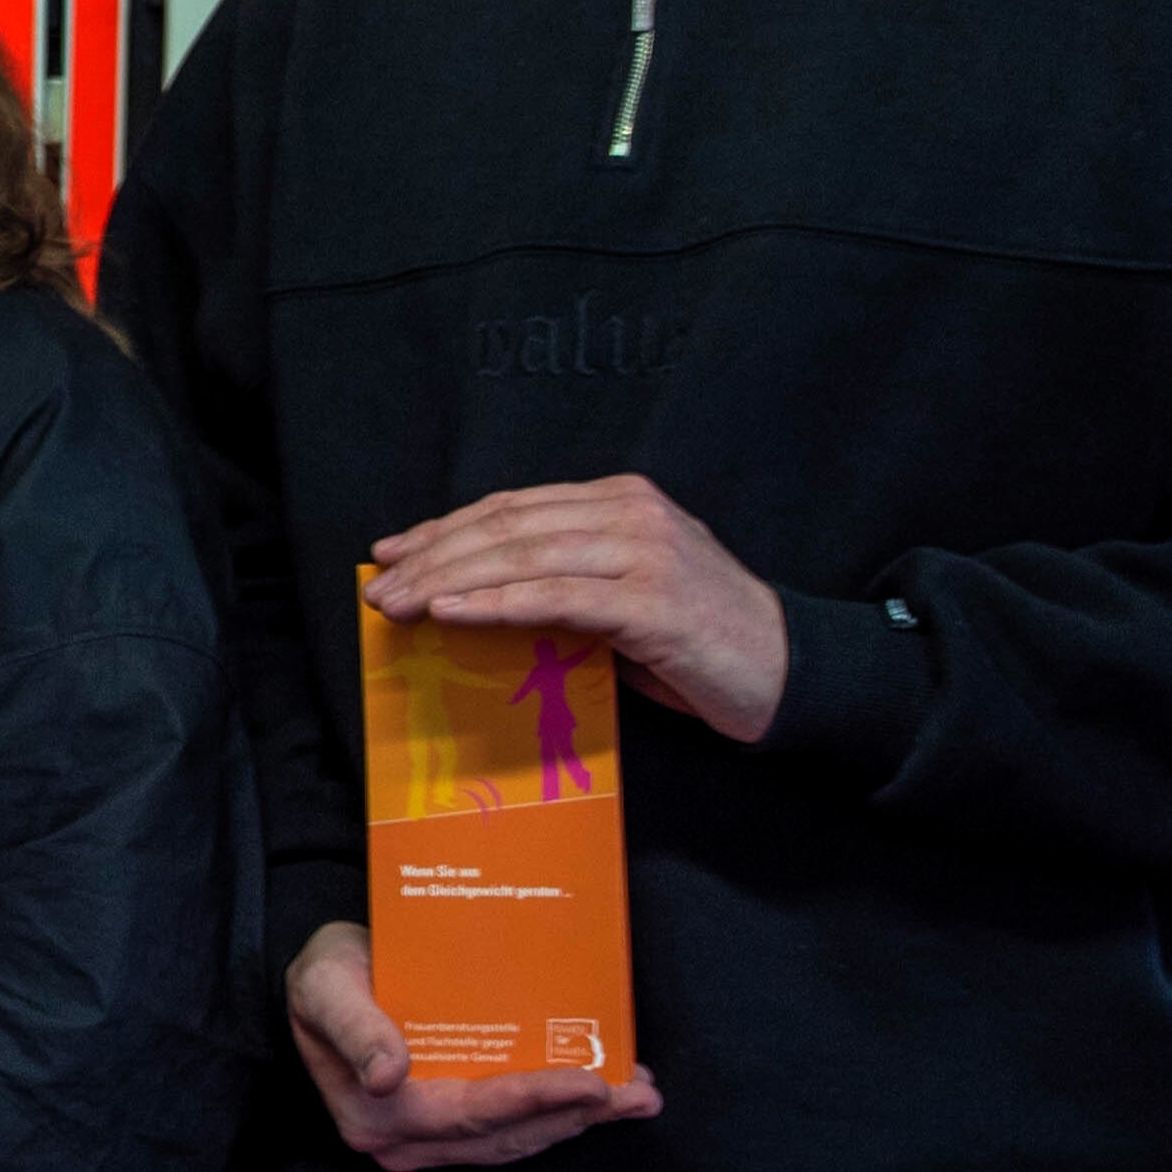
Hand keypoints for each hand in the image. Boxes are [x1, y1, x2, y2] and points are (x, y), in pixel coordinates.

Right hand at [284, 921, 661, 1170]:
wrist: (324, 979)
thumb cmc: (326, 977)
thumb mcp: (327, 986)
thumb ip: (356, 1028)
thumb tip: (388, 1077)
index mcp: (376, 1115)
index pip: (468, 1114)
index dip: (533, 1101)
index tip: (588, 1083)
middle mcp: (406, 1139)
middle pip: (505, 1135)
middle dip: (576, 1116)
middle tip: (635, 1093)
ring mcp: (431, 1137)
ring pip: (517, 1138)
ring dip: (580, 1120)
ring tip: (636, 1095)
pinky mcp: (453, 1122)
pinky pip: (513, 1127)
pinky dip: (560, 1113)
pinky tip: (601, 1095)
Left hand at [366, 473, 787, 743]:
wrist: (790, 671)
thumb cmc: (698, 641)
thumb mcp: (622, 596)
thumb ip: (562, 580)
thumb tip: (469, 595)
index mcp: (619, 500)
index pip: (512, 508)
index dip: (445, 528)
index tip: (392, 553)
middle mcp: (631, 513)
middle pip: (508, 527)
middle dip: (434, 556)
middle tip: (382, 587)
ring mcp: (644, 553)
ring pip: (524, 556)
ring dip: (449, 580)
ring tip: (400, 603)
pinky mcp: (653, 602)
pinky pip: (556, 598)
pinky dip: (495, 604)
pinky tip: (451, 612)